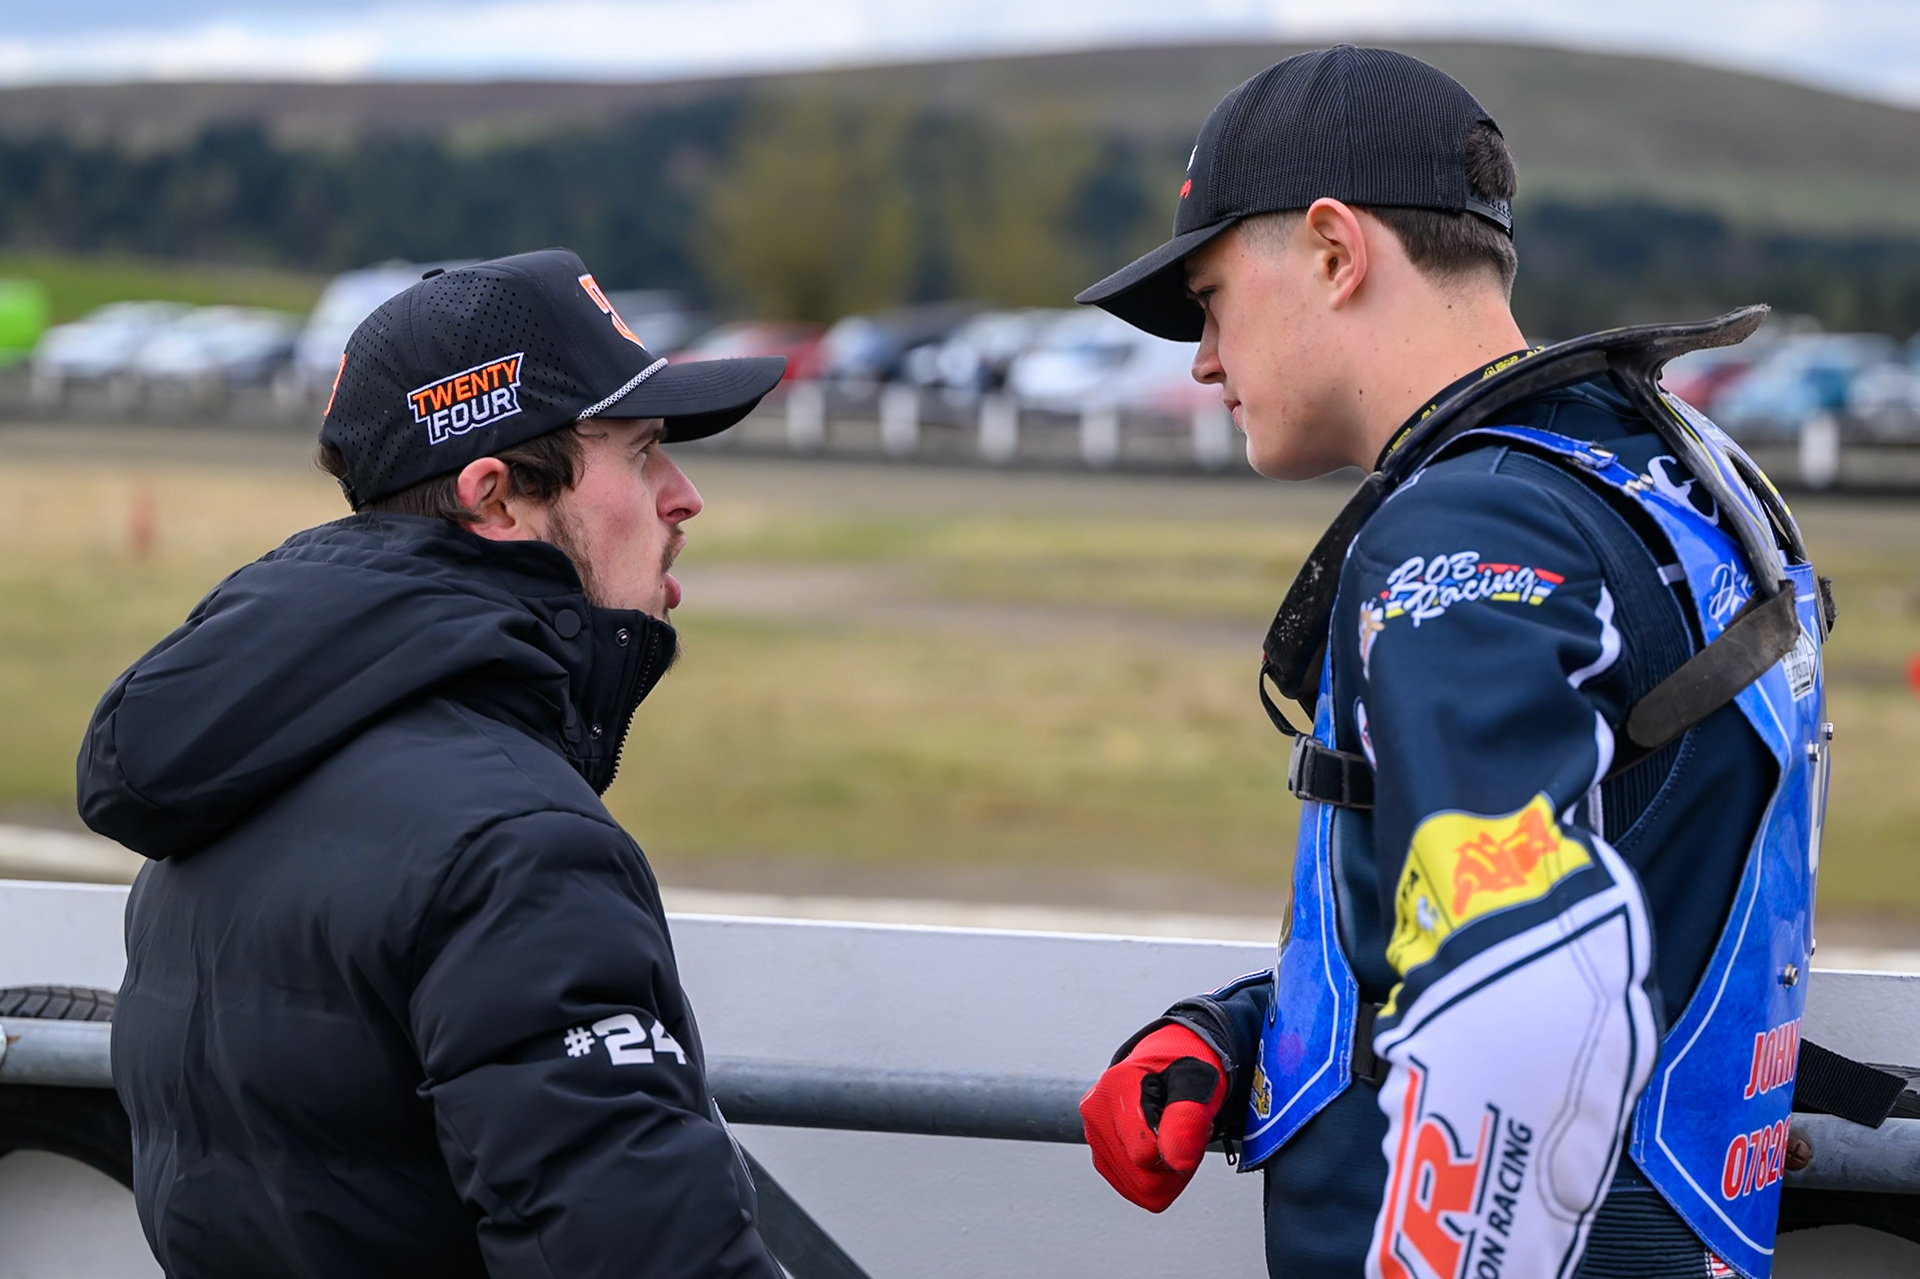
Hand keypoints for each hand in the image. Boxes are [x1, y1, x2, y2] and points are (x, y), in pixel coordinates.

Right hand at [1079, 1024, 1226, 1211]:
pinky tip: (1163, 1149)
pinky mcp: (1101, 1156)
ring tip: (1174, 1138)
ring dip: (1168, 1174)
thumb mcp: (1197, 1081)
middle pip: (1142, 1179)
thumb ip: (1187, 1118)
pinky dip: (1158, 1178)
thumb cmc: (1184, 1069)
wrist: (1168, 1064)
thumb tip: (1176, 1163)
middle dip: (1176, 1167)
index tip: (1190, 1124)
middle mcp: (1095, 1113)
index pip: (1145, 1155)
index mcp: (1116, 1087)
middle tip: (1187, 1134)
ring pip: (1140, 1190)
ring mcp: (1094, 1137)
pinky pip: (1136, 1190)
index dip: (1179, 1150)